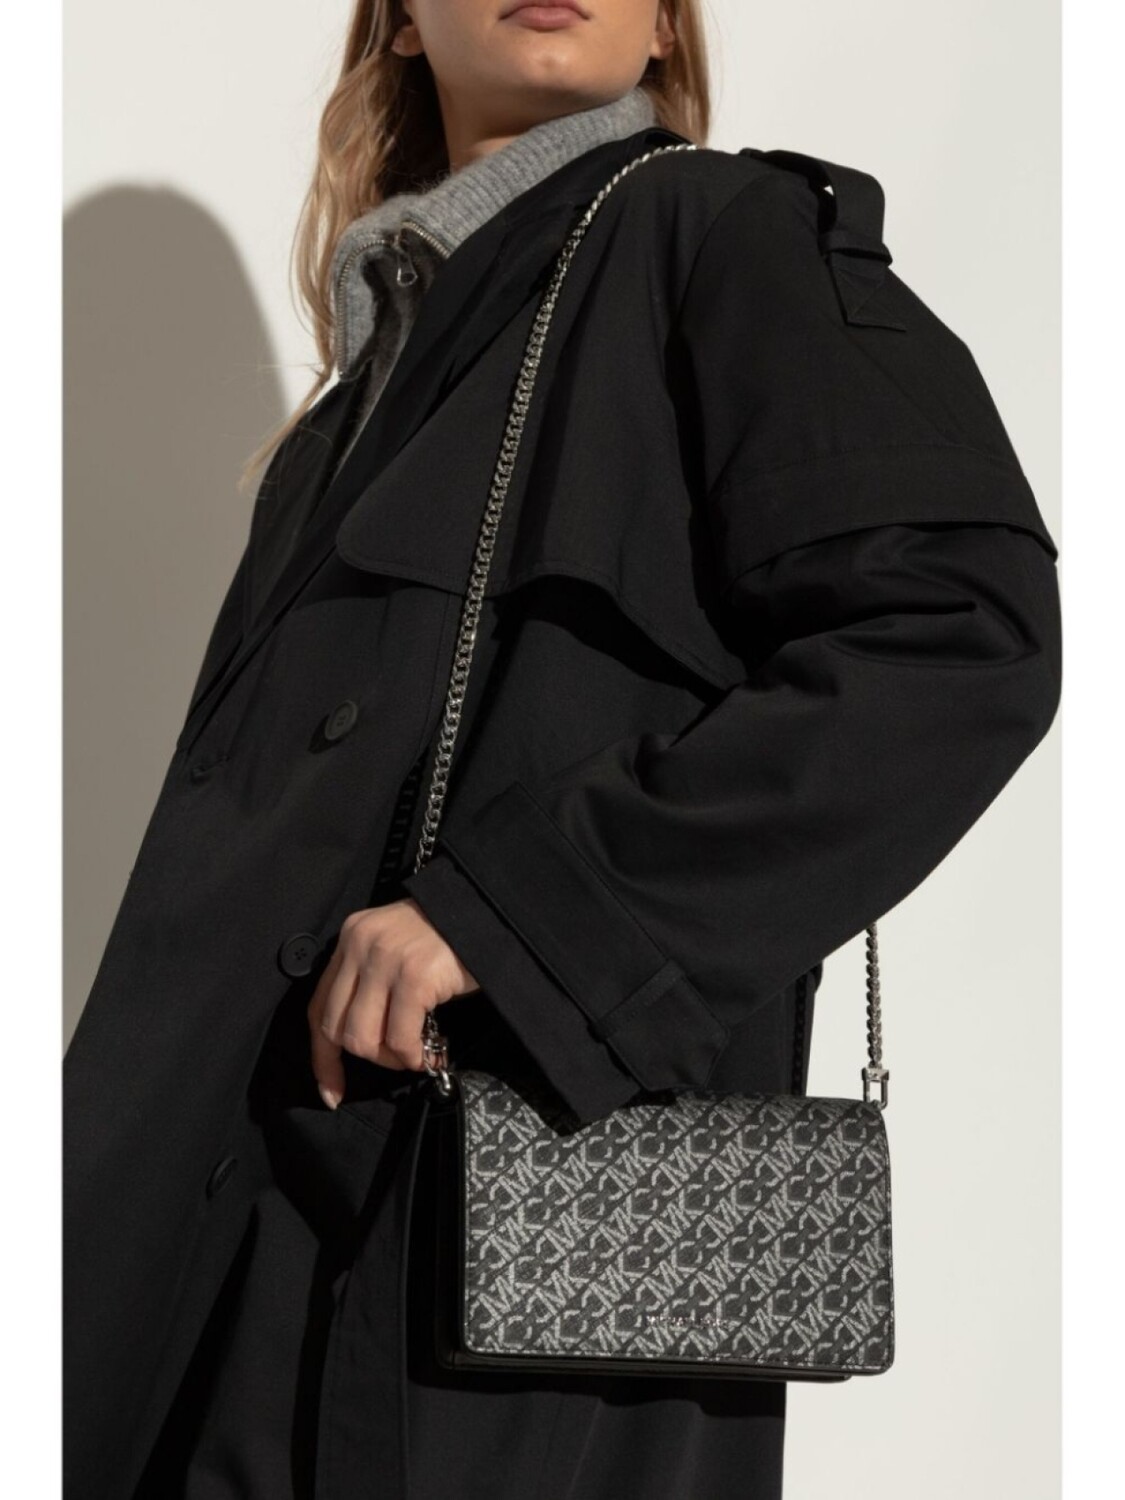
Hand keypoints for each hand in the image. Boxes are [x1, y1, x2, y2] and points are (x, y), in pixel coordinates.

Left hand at [308, 897, 479, 1109]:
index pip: (318, 1006)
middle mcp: (360, 944)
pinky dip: (414, 1056)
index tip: (332, 1090)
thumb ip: (371, 979)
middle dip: (367, 1057)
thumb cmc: (449, 936)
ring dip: (390, 1059)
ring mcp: (385, 959)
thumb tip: (361, 1038)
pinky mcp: (414, 976)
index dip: (323, 1056)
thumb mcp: (396, 946)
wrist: (490, 911)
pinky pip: (400, 1038)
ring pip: (362, 1038)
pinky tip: (432, 1053)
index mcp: (352, 937)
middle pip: (336, 1027)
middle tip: (398, 1059)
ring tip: (416, 1054)